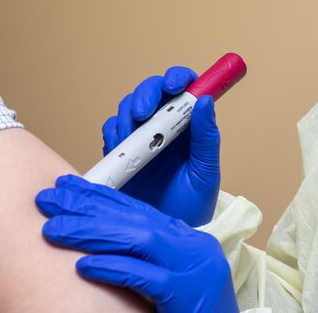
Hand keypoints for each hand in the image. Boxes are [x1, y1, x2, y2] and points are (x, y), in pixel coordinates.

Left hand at [36, 175, 238, 312]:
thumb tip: (104, 247)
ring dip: (92, 232)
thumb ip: (149, 260)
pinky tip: (83, 266)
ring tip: (54, 229)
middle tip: (47, 200)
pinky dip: (112, 268)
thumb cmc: (197, 312)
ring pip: (138, 240)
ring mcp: (191, 269)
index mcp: (187, 241)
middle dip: (87, 207)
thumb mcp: (174, 280)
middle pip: (134, 219)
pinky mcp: (186, 294)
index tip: (67, 189)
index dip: (100, 197)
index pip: (139, 210)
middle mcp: (191, 247)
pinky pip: (144, 277)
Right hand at [103, 66, 220, 225]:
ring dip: (128, 117)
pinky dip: (113, 135)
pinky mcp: (120, 153)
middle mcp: (165, 127)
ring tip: (132, 140)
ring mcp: (140, 139)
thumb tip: (206, 101)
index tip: (175, 84)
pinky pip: (111, 132)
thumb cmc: (192, 207)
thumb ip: (206, 138)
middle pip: (151, 92)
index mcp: (190, 126)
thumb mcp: (206, 172)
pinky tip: (120, 150)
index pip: (185, 88)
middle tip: (143, 113)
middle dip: (145, 95)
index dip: (178, 78)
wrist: (164, 240)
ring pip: (128, 108)